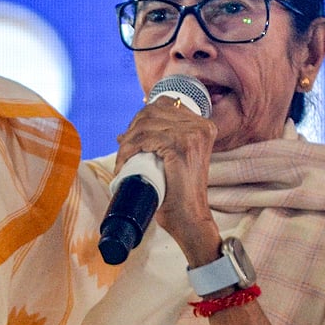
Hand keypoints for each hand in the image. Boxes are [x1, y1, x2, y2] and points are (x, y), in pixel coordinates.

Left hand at [115, 97, 220, 262]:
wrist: (190, 219)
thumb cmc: (178, 193)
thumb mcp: (172, 160)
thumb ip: (157, 142)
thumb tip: (122, 134)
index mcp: (202, 126)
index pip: (163, 105)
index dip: (141, 119)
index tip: (130, 139)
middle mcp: (201, 126)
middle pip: (152, 111)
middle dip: (132, 129)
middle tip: (123, 152)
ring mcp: (193, 135)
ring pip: (145, 124)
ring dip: (127, 142)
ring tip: (122, 161)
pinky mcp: (181, 146)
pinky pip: (145, 138)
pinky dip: (128, 149)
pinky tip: (124, 163)